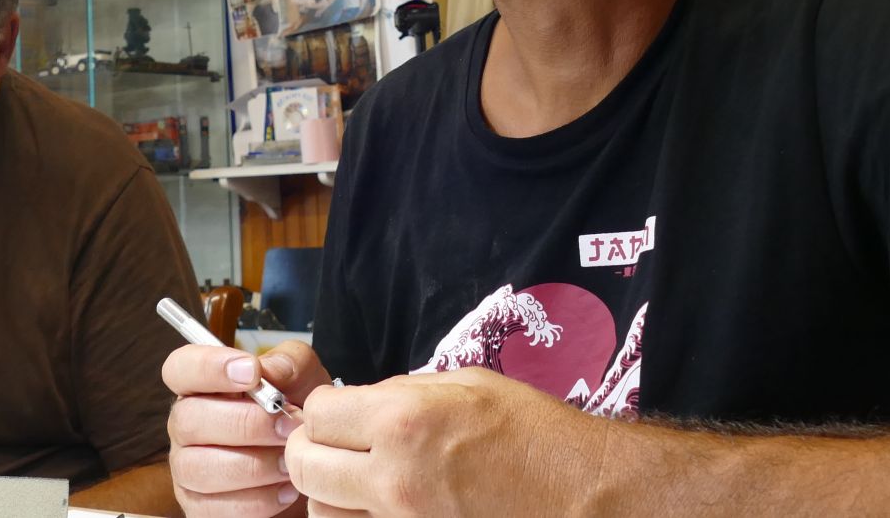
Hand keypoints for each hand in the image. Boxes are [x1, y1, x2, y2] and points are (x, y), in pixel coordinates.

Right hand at [163, 340, 332, 516]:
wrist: (315, 468)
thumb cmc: (298, 417)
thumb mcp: (304, 380)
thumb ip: (288, 363)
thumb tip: (267, 370)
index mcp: (203, 386)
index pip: (180, 367)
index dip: (208, 366)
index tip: (252, 372)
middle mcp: (187, 426)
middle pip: (187, 419)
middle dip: (244, 423)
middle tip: (287, 426)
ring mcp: (188, 469)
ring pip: (198, 467)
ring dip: (251, 465)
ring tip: (289, 462)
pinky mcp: (200, 507)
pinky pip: (214, 508)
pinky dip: (256, 500)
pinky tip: (286, 489)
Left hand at [285, 367, 605, 516]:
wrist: (583, 494)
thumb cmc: (535, 436)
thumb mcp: (467, 385)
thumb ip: (404, 392)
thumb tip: (364, 402)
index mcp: (403, 421)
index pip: (317, 413)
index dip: (324, 408)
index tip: (338, 410)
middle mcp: (393, 477)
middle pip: (305, 465)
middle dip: (310, 448)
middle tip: (330, 443)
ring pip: (323, 511)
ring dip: (330, 491)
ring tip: (354, 479)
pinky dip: (359, 517)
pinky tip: (380, 504)